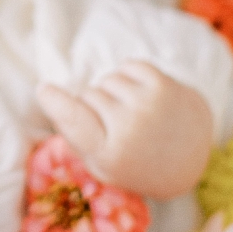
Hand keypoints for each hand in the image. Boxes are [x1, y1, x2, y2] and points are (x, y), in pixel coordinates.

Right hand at [36, 61, 213, 198]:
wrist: (188, 158)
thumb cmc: (134, 163)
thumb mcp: (100, 165)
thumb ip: (74, 135)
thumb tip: (47, 92)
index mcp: (109, 155)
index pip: (74, 120)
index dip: (55, 102)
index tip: (44, 90)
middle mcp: (129, 128)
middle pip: (86, 95)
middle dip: (91, 104)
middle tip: (112, 124)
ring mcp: (148, 104)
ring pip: (106, 80)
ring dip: (111, 91)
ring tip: (129, 112)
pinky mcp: (164, 85)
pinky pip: (127, 66)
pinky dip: (127, 77)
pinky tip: (139, 96)